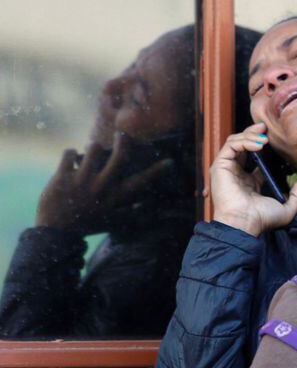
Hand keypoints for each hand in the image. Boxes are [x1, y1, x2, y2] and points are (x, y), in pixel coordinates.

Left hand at [36, 131, 172, 234]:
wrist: (56, 232)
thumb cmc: (88, 225)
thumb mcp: (113, 222)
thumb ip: (131, 213)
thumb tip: (146, 204)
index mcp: (116, 197)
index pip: (142, 181)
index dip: (158, 170)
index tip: (169, 162)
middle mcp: (102, 186)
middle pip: (120, 155)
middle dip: (123, 140)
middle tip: (122, 135)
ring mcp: (81, 180)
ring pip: (94, 148)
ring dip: (93, 147)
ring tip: (91, 152)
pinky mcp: (62, 176)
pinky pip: (69, 153)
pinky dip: (70, 153)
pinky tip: (71, 159)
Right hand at [209, 122, 296, 236]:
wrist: (245, 224)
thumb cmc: (261, 220)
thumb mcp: (287, 208)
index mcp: (249, 180)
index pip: (256, 156)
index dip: (266, 145)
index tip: (277, 140)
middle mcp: (237, 172)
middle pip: (244, 144)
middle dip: (255, 133)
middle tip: (268, 128)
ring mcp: (227, 169)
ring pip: (236, 141)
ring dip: (250, 135)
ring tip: (265, 136)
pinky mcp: (220, 166)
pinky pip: (231, 145)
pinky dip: (244, 140)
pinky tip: (259, 144)